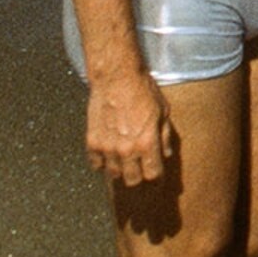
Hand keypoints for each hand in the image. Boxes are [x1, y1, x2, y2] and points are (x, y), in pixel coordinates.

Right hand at [85, 67, 173, 185]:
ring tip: (124, 160)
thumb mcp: (163, 111)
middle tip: (140, 169)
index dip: (156, 176)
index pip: (153, 174)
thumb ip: (165, 136)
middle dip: (139, 176)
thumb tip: (165, 154)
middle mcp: (126, 149)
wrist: (116, 76)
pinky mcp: (92, 142)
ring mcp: (107, 147)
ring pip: (114, 174)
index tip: (156, 173)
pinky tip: (108, 154)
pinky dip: (102, 162)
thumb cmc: (143, 90)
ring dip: (121, 170)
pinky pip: (96, 164)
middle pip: (132, 180)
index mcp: (147, 142)